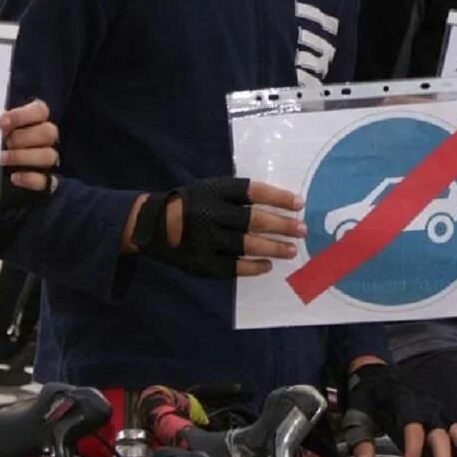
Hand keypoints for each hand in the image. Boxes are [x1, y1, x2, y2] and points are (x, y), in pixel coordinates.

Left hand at [0, 98, 57, 191]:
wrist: (0, 170)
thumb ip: (0, 126)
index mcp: (37, 119)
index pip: (40, 111)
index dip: (21, 115)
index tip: (1, 123)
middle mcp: (47, 138)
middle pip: (48, 132)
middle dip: (23, 138)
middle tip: (4, 142)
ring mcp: (48, 159)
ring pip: (49, 155)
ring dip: (23, 157)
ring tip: (2, 159)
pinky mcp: (46, 180)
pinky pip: (46, 180)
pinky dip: (30, 178)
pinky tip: (14, 177)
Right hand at [129, 178, 305, 278]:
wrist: (153, 225)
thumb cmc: (193, 204)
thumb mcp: (210, 188)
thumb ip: (238, 196)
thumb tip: (280, 205)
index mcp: (215, 190)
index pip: (253, 191)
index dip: (278, 197)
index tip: (299, 203)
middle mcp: (211, 213)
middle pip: (254, 220)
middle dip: (282, 225)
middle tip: (302, 230)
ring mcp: (206, 239)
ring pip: (247, 245)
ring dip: (273, 248)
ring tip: (292, 250)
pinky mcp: (201, 262)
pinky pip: (233, 267)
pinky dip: (253, 267)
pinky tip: (268, 266)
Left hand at [342, 360, 456, 456]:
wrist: (380, 377)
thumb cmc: (370, 397)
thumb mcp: (359, 414)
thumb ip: (362, 440)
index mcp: (406, 405)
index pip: (413, 430)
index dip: (413, 452)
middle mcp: (427, 409)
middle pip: (441, 433)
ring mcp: (438, 414)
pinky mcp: (443, 419)